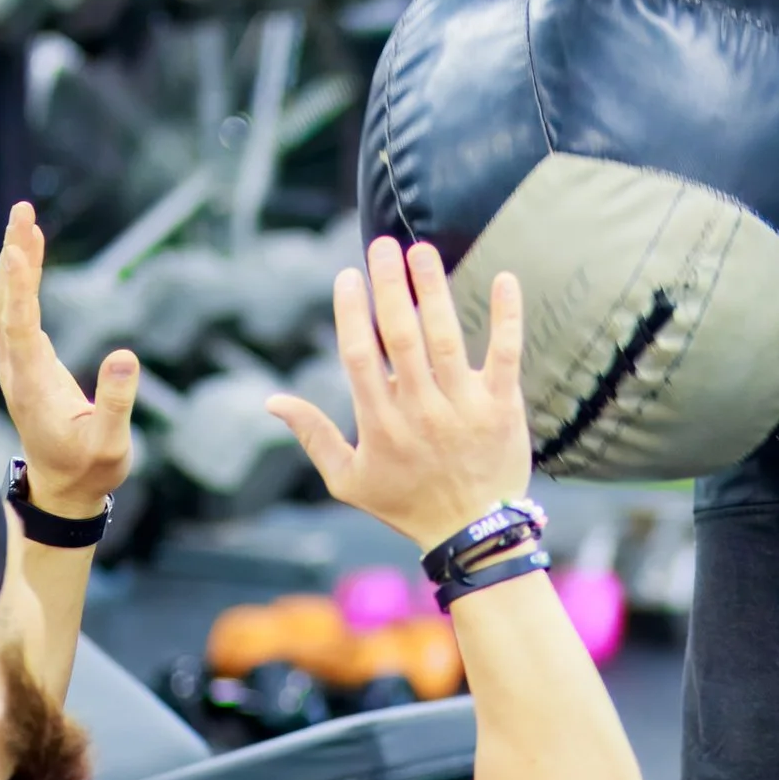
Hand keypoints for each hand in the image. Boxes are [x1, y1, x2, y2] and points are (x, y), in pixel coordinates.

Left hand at [0, 202, 138, 512]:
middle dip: (14, 254)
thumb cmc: (91, 469)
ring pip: (9, 301)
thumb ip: (117, 402)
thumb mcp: (111, 445)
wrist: (64, 490)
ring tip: (24, 218)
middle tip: (22, 211)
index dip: (21, 284)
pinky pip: (18, 310)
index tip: (21, 247)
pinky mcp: (26, 361)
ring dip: (15, 259)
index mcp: (33, 385)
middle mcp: (16, 369)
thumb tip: (126, 353)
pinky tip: (27, 254)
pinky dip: (22, 277)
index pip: (21, 325)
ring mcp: (17, 364)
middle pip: (8, 302)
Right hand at [268, 238, 532, 548]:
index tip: (348, 276)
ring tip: (422, 250)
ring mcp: (464, 406)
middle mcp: (421, 409)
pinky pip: (506, 353)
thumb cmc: (406, 504)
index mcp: (380, 423)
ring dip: (434, 289)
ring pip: (446, 337)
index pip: (360, 356)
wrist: (473, 534)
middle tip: (383, 245)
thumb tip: (271, 400)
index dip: (352, 313)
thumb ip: (312, 436)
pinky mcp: (502, 406)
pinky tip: (505, 278)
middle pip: (401, 336)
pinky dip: (507, 316)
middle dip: (390, 286)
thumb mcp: (347, 480)